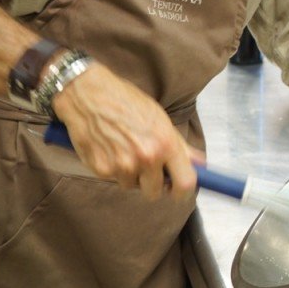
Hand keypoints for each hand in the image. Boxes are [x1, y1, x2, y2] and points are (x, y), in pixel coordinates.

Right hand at [50, 63, 198, 200]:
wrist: (89, 95)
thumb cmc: (127, 102)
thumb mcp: (161, 119)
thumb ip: (180, 146)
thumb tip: (199, 163)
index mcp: (166, 143)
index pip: (185, 184)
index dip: (183, 192)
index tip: (179, 191)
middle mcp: (146, 157)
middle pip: (156, 192)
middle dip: (154, 184)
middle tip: (148, 167)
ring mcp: (123, 166)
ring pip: (133, 186)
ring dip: (132, 175)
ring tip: (125, 149)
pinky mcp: (101, 170)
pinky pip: (114, 180)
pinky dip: (113, 170)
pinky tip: (110, 148)